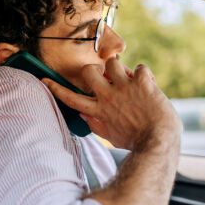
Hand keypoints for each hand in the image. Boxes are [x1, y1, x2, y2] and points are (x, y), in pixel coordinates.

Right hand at [42, 58, 180, 149]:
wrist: (159, 141)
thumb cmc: (135, 141)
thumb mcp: (111, 137)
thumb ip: (96, 125)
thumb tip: (83, 115)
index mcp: (99, 110)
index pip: (72, 98)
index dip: (56, 88)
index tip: (45, 80)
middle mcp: (108, 96)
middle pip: (88, 70)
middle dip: (94, 69)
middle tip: (104, 76)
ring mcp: (125, 87)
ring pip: (113, 62)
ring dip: (121, 69)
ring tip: (129, 80)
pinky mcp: (142, 82)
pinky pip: (140, 67)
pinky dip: (145, 75)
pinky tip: (149, 85)